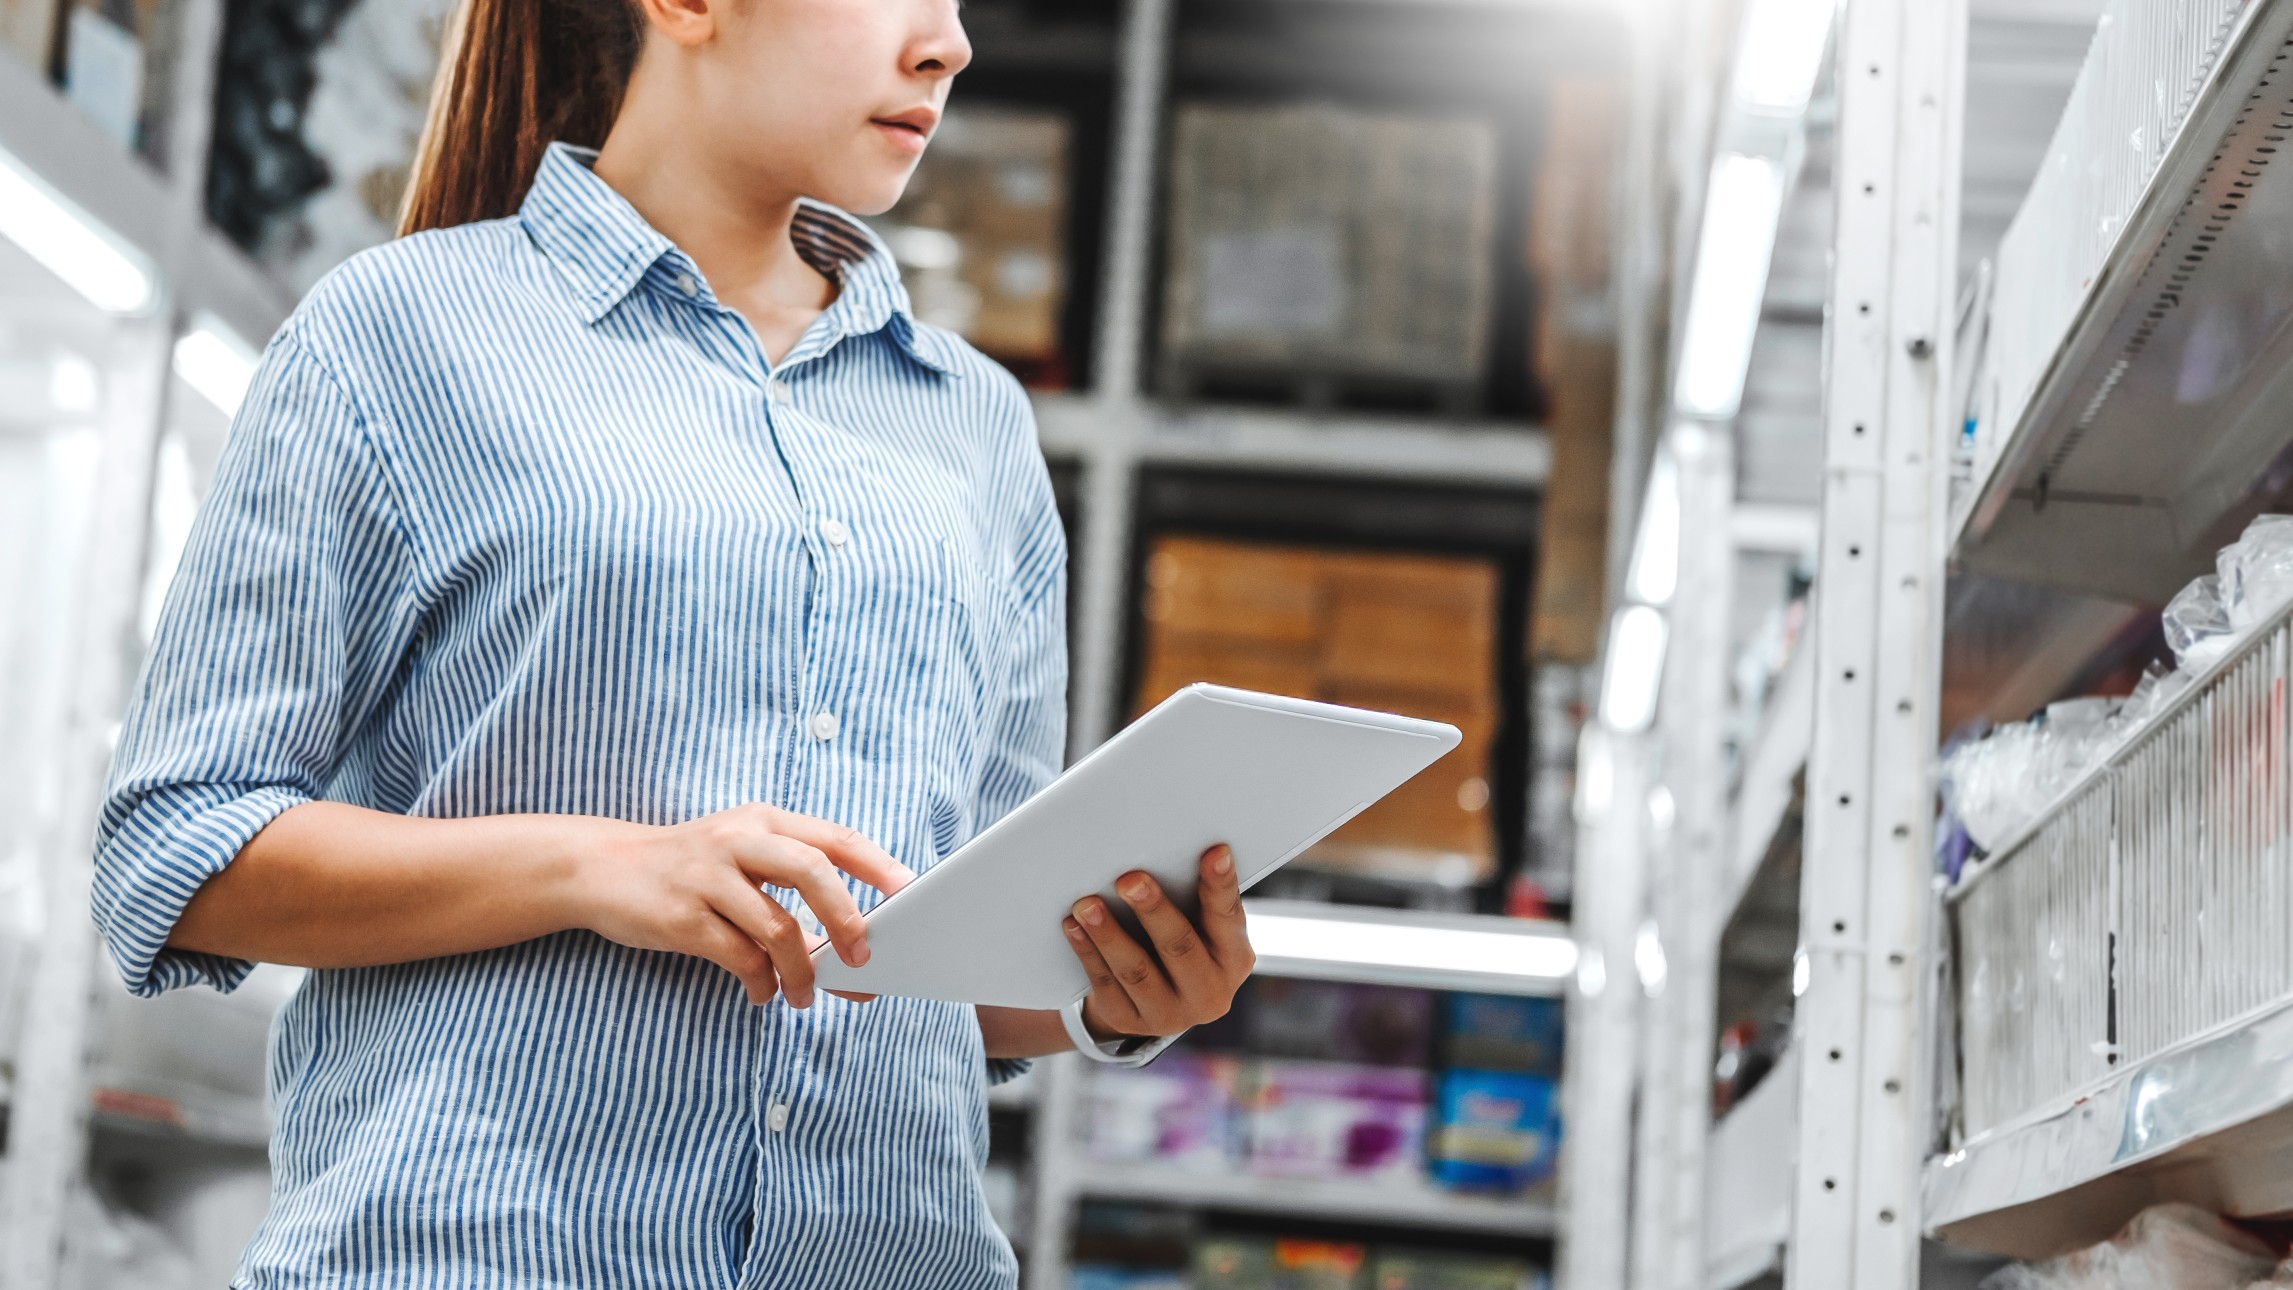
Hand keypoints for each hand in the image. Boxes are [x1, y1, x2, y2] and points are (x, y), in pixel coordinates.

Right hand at [575, 804, 914, 1008]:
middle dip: (848, 919)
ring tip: (805, 996)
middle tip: (863, 959)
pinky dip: (759, 983)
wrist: (601, 868)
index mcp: (764, 820)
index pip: (835, 839)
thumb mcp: (740, 850)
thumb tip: (852, 932)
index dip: (879, 867)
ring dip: (801, 971)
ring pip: (776, 926)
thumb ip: (789, 878)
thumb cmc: (690, 867)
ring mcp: (708, 877)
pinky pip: (738, 957)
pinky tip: (761, 994)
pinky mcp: (682, 916)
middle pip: (812, 872)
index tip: (913, 897)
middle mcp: (739, 840)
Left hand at [1063, 844, 1254, 1041]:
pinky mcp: (1131, 1021)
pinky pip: (1107, 984)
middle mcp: (1210, 993)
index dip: (1221, 885)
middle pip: (1179, 947)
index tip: (1215, 853)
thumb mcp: (1201, 928)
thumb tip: (1168, 846)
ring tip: (1087, 904)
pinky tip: (1074, 927)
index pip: (1227, 917)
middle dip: (1153, 911)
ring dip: (1109, 934)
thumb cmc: (1181, 944)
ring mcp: (1171, 1014)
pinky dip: (1088, 953)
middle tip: (1129, 879)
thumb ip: (1195, 898)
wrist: (1153, 1001)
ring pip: (1137, 971)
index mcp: (1234, 960)